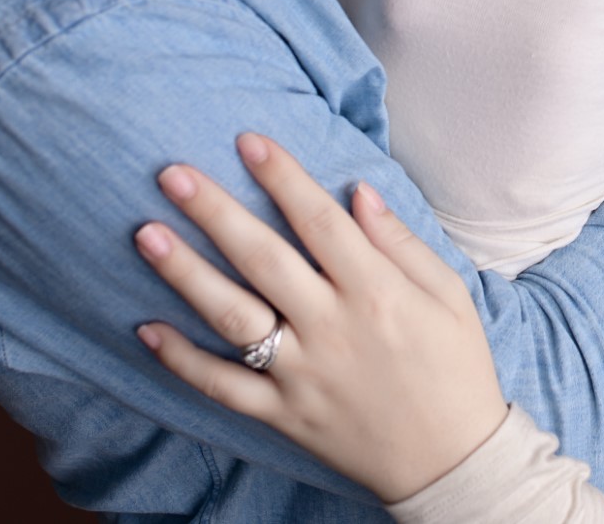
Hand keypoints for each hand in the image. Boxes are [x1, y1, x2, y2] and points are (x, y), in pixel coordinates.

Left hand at [134, 134, 507, 502]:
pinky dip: (183, 361)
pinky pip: (224, 388)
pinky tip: (147, 329)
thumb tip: (357, 190)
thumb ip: (401, 242)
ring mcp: (303, 374)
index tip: (248, 141)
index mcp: (377, 293)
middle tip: (172, 175)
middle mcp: (333, 328)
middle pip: (264, 260)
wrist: (453, 461)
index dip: (283, 177)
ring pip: (233, 318)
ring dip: (186, 274)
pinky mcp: (284, 415)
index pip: (320, 222)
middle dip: (216, 213)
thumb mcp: (449, 294)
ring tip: (146, 235)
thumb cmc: (457, 367)